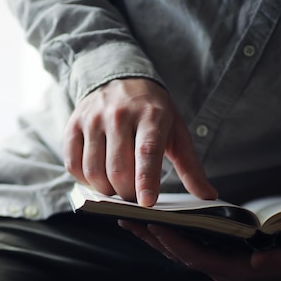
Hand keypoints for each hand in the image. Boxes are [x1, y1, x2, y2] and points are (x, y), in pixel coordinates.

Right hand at [63, 78, 216, 205]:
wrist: (119, 78)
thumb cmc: (151, 111)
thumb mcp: (176, 132)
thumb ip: (190, 167)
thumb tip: (207, 196)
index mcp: (150, 115)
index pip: (147, 152)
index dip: (146, 180)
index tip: (147, 203)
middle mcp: (119, 115)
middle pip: (118, 169)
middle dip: (127, 194)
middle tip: (135, 197)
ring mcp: (92, 119)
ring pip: (94, 171)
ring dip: (106, 191)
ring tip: (117, 189)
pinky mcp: (73, 125)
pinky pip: (73, 164)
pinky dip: (85, 181)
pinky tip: (98, 178)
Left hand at [118, 220, 280, 280]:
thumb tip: (257, 263)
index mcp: (234, 269)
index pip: (197, 257)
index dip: (176, 243)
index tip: (156, 226)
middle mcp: (218, 267)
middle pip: (178, 254)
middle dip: (153, 238)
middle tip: (128, 220)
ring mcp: (214, 260)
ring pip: (177, 250)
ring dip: (152, 236)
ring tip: (129, 219)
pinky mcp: (213, 251)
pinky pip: (183, 244)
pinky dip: (165, 233)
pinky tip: (150, 221)